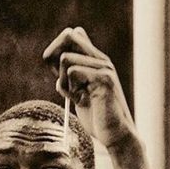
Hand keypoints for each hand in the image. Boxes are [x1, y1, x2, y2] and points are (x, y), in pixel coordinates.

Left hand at [42, 27, 136, 149]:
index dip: (55, 50)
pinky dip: (68, 88)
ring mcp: (104, 67)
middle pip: (68, 36)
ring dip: (62, 80)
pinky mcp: (104, 78)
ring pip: (66, 58)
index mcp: (95, 60)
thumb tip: (56, 57)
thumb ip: (69, 75)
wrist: (114, 134)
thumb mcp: (77, 92)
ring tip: (75, 95)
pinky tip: (80, 100)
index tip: (56, 72)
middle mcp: (101, 59)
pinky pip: (72, 71)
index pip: (71, 34)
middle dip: (55, 60)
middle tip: (64, 83)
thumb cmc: (95, 116)